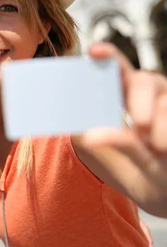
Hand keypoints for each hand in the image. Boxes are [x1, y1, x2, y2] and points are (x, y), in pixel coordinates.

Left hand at [82, 42, 166, 191]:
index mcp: (126, 99)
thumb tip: (88, 133)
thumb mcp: (116, 158)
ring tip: (155, 148)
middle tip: (140, 123)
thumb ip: (104, 141)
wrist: (165, 195)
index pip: (116, 71)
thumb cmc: (135, 170)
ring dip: (158, 131)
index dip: (108, 57)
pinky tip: (163, 151)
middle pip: (146, 79)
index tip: (95, 51)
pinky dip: (165, 140)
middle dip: (141, 99)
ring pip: (166, 104)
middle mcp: (151, 97)